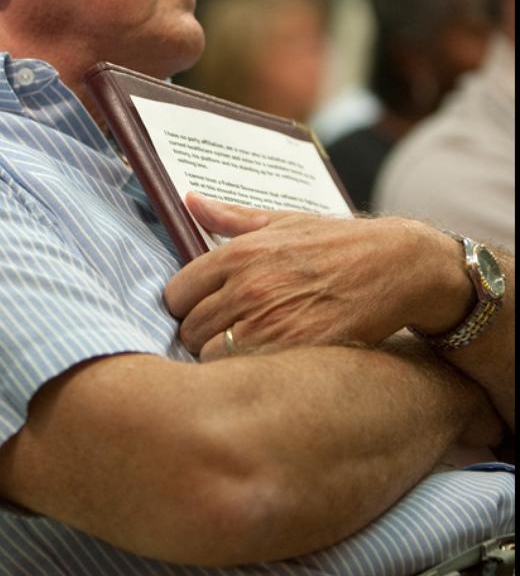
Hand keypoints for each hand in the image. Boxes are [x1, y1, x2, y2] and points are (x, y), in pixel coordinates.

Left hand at [165, 194, 462, 360]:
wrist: (397, 266)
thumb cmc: (338, 243)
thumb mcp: (284, 221)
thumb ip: (231, 217)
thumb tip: (189, 200)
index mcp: (240, 253)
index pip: (177, 292)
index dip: (186, 304)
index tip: (201, 308)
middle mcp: (248, 288)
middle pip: (189, 329)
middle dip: (201, 334)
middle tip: (226, 333)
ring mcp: (270, 324)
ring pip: (210, 357)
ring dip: (221, 357)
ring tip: (244, 349)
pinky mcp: (294, 353)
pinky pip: (243, 374)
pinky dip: (247, 373)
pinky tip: (266, 361)